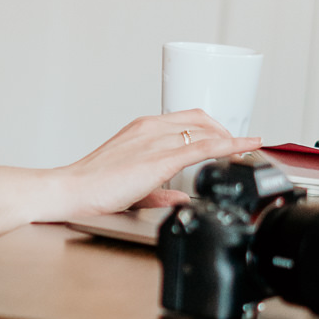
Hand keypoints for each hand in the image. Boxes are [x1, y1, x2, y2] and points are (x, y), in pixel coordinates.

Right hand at [51, 111, 256, 219]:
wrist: (72, 189)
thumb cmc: (93, 187)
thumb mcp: (133, 187)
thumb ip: (159, 193)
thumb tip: (179, 200)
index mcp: (142, 128)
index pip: (186, 118)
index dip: (212, 127)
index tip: (227, 136)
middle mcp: (151, 128)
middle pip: (200, 121)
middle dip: (224, 132)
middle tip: (240, 146)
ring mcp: (156, 140)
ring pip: (205, 132)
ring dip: (230, 139)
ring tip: (246, 149)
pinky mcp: (160, 159)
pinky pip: (203, 147)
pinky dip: (230, 145)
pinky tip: (245, 147)